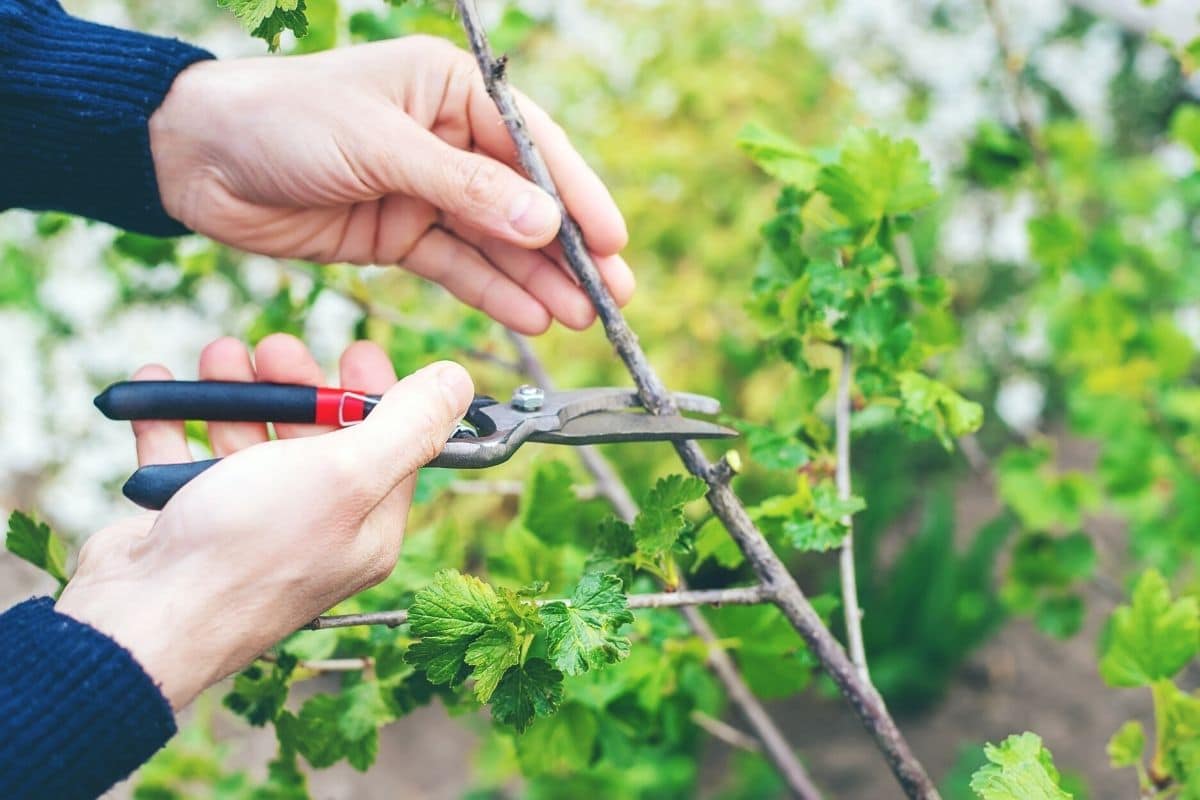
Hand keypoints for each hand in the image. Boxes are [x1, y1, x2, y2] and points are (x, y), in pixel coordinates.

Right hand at [55, 334, 470, 708]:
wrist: (138, 622)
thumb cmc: (249, 550)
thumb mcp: (347, 475)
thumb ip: (406, 426)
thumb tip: (458, 383)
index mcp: (366, 529)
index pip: (390, 449)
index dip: (377, 395)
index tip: (357, 351)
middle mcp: (314, 533)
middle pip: (318, 440)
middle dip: (298, 385)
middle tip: (276, 348)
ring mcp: (248, 532)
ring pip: (249, 444)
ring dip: (234, 393)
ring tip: (218, 356)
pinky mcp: (190, 528)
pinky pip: (184, 460)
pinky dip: (172, 420)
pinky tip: (159, 382)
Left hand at [148, 36, 633, 334]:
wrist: (197, 161)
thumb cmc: (282, 120)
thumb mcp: (379, 145)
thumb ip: (465, 188)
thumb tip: (547, 225)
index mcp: (448, 89)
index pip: (531, 145)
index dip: (577, 196)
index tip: (613, 240)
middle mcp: (445, 137)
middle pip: (523, 201)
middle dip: (569, 250)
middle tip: (614, 294)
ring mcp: (424, 189)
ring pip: (495, 242)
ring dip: (538, 281)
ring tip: (583, 318)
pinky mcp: (400, 233)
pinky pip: (457, 267)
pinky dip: (492, 293)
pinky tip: (531, 318)